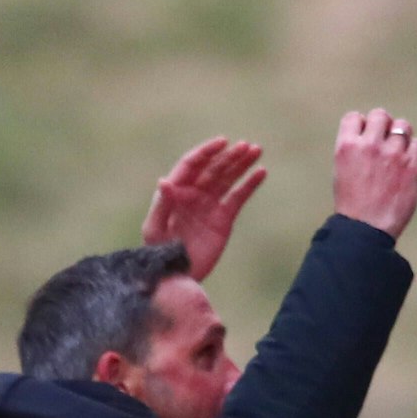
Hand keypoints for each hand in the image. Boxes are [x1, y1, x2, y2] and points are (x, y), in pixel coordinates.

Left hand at [141, 136, 266, 280]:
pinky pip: (238, 197)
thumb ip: (162, 205)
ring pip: (227, 178)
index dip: (206, 152)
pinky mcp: (224, 218)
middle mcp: (193, 193)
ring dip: (241, 164)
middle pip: (213, 168)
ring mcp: (210, 204)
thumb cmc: (158, 252)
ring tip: (255, 150)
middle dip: (228, 156)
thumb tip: (164, 180)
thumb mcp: (155, 229)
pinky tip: (261, 172)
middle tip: (245, 147)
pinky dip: (250, 184)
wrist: (176, 275)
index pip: (192, 164)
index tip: (222, 143)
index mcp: (176, 191)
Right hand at [333, 108, 416, 239]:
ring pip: (402, 126)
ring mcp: (393, 154)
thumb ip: (354, 151)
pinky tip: (407, 162)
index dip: (360, 125)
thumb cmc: (352, 206)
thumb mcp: (341, 173)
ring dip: (400, 135)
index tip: (364, 136)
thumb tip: (369, 138)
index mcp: (347, 147)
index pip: (354, 117)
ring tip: (397, 150)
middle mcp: (370, 145)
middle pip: (380, 115)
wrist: (365, 229)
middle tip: (383, 141)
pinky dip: (414, 150)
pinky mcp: (412, 165)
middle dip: (382, 125)